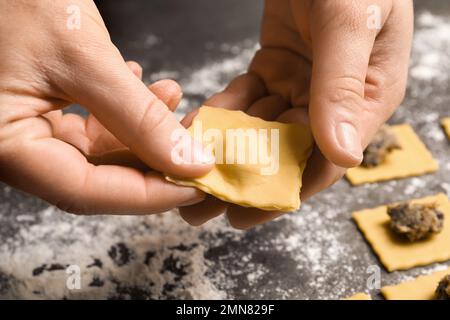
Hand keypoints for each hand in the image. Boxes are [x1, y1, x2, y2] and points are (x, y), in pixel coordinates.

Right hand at [0, 0, 213, 213]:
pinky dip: (123, 112)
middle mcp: (15, 146)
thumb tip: (188, 160)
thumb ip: (137, 116)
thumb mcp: (82, 57)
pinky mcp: (42, 111)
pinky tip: (141, 84)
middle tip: (195, 145)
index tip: (196, 185)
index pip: (86, 191)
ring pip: (100, 151)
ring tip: (171, 95)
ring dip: (143, 130)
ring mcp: (28, 129)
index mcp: (6, 146)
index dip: (149, 195)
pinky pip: (91, 126)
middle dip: (154, 160)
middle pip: (97, 177)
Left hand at [179, 0, 412, 227]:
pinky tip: (198, 128)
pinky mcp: (274, 69)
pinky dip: (223, 113)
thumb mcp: (351, 23)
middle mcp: (332, 100)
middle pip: (286, 153)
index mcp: (364, 100)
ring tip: (191, 174)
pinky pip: (246, 99)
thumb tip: (342, 155)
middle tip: (203, 203)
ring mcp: (301, 85)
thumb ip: (342, 85)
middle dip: (244, 178)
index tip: (244, 213)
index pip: (324, 160)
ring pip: (261, 129)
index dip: (283, 190)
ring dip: (227, 150)